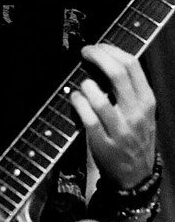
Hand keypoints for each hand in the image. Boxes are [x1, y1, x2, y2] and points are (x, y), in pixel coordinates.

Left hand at [70, 43, 155, 188]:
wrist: (135, 175)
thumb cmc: (134, 136)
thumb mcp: (142, 111)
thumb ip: (128, 88)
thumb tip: (105, 59)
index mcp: (147, 101)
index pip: (132, 65)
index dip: (110, 50)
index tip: (97, 46)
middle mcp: (136, 113)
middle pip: (117, 74)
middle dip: (97, 56)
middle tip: (85, 52)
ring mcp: (120, 129)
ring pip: (98, 96)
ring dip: (85, 84)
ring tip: (82, 85)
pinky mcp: (102, 142)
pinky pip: (86, 117)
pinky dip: (77, 103)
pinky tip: (75, 99)